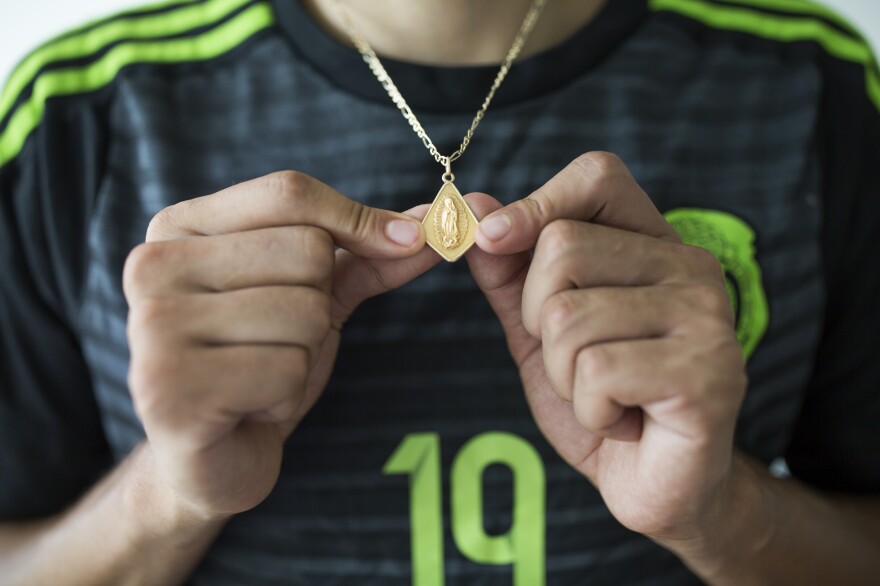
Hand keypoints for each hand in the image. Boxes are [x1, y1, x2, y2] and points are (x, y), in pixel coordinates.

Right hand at [123, 171, 437, 519]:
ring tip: (258, 377)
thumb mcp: (312, 296)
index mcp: (177, 229)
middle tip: (274, 342)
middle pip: (306, 252)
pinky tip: (249, 409)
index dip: (358, 218)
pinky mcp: (167, 388)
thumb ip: (365, 254)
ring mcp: (151, 327)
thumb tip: (432, 220)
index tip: (404, 242)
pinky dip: (285, 396)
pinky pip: (287, 369)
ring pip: (304, 313)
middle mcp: (150, 266)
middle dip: (318, 307)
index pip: (287, 192)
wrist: (212, 457)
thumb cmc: (259, 364)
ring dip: (302, 356)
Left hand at [465, 153, 746, 540]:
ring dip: (564, 375)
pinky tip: (626, 421)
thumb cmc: (605, 400)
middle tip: (580, 363)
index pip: (598, 177)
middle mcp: (691, 268)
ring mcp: (707, 318)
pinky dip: (591, 410)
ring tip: (607, 396)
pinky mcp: (708, 374)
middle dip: (539, 321)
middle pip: (561, 249)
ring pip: (568, 317)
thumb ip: (510, 272)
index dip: (536, 202)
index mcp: (656, 246)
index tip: (491, 239)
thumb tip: (477, 208)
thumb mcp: (540, 331)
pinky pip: (596, 371)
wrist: (658, 486)